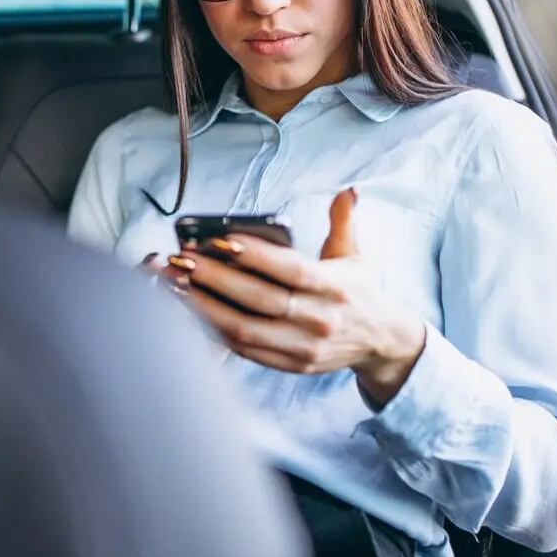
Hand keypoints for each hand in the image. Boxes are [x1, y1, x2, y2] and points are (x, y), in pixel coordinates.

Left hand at [162, 190, 426, 405]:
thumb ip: (344, 221)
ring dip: (205, 308)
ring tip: (174, 286)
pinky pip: (245, 350)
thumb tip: (348, 191)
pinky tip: (189, 313)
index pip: (292, 270)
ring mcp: (304, 347)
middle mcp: (319, 319)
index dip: (257, 256)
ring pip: (246, 329)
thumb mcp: (356, 255)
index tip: (223, 240)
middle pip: (260, 300)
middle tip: (181, 260)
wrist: (382, 342)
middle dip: (216, 279)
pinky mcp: (291, 366)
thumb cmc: (359, 291)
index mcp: (335, 287)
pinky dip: (215, 332)